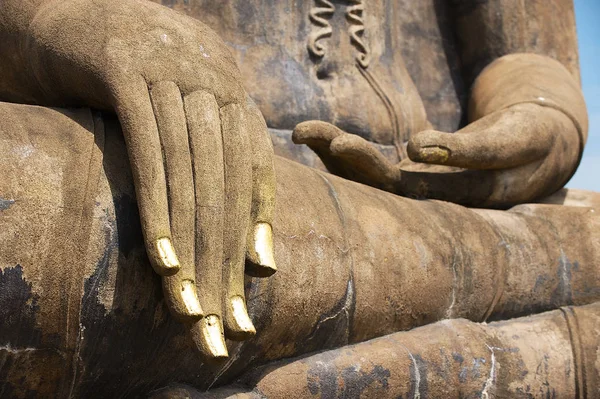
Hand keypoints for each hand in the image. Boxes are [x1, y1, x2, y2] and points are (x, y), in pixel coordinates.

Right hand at [24, 0, 275, 356]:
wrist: (71, 14)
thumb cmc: (130, 79)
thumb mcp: (180, 115)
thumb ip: (213, 159)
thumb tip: (251, 235)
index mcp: (235, 96)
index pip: (253, 179)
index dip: (254, 237)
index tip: (250, 295)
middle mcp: (214, 83)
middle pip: (226, 189)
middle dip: (224, 262)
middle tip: (223, 325)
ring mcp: (172, 73)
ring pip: (191, 178)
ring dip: (191, 250)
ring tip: (191, 308)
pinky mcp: (126, 70)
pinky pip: (149, 152)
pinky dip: (157, 209)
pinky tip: (162, 260)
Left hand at [294, 102, 579, 207]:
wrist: (532, 156)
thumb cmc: (527, 145)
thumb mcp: (511, 142)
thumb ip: (468, 148)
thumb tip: (414, 148)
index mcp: (450, 195)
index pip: (400, 185)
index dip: (367, 166)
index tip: (339, 144)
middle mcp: (425, 197)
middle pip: (372, 183)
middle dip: (337, 156)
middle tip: (304, 132)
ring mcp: (412, 186)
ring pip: (364, 176)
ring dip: (331, 154)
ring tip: (300, 131)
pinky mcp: (406, 173)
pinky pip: (368, 165)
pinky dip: (342, 151)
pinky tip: (316, 137)